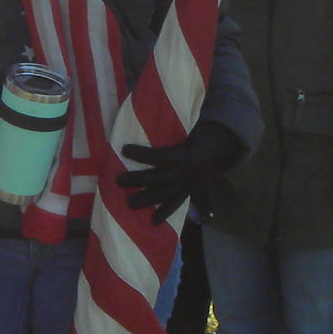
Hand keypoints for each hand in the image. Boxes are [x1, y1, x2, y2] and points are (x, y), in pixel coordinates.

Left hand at [117, 122, 247, 222]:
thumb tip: (139, 111)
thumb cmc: (190, 138)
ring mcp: (186, 186)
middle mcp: (186, 173)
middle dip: (138, 180)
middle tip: (117, 180)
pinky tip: (153, 222)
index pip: (160, 156)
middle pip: (159, 178)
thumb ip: (165, 127)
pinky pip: (175, 205)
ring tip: (128, 204)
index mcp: (185, 154)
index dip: (142, 154)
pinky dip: (164, 214)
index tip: (124, 149)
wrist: (214, 154)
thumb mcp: (182, 130)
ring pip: (164, 195)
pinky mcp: (185, 194)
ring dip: (146, 200)